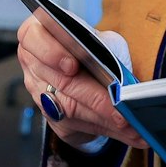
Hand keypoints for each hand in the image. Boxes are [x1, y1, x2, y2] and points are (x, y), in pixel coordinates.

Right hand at [15, 16, 146, 150]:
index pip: (34, 40)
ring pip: (71, 109)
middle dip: (95, 99)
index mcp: (37, 34)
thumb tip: (115, 67)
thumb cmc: (93, 49)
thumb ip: (104, 46)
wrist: (92, 70)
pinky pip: (79, 126)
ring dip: (105, 119)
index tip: (72, 67)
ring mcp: (39, 93)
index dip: (52, 54)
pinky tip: (127, 132)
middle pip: (61, 82)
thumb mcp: (101, 38)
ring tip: (132, 124)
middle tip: (120, 109)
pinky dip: (107, 129)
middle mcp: (33, 65)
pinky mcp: (53, 118)